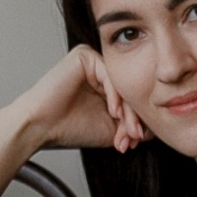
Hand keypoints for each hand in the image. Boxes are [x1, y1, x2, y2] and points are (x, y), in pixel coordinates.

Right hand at [9, 45, 150, 152]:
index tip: (137, 141)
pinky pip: (109, 74)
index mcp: (107, 87)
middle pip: (130, 90)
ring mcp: (92, 61)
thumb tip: (157, 127)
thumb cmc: (69, 129)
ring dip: (128, 110)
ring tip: (127, 130)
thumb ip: (132, 125)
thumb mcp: (111, 130)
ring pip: (123, 84)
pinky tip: (112, 112)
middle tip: (135, 137)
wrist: (39, 128)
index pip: (132, 99)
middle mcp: (101, 72)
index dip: (137, 121)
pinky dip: (115, 95)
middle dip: (134, 118)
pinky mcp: (84, 55)